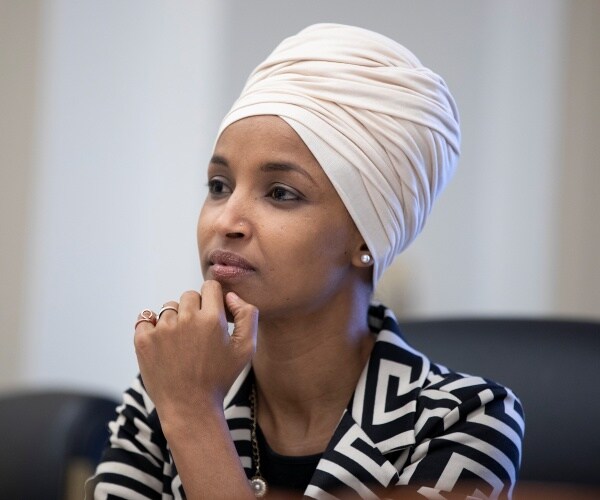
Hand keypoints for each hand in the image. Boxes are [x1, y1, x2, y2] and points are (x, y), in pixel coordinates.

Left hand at [133, 280, 257, 421]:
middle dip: (195, 309)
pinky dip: (152, 328)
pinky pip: (146, 319)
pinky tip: (163, 345)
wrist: (190, 408)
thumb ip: (248, 315)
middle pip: (189, 295)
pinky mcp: (143, 340)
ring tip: (181, 345)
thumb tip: (231, 296)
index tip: (213, 314)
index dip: (213, 298)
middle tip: (198, 334)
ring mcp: (162, 330)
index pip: (210, 286)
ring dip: (175, 320)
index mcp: (212, 319)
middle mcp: (186, 319)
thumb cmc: (220, 378)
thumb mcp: (246, 349)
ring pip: (169, 308)